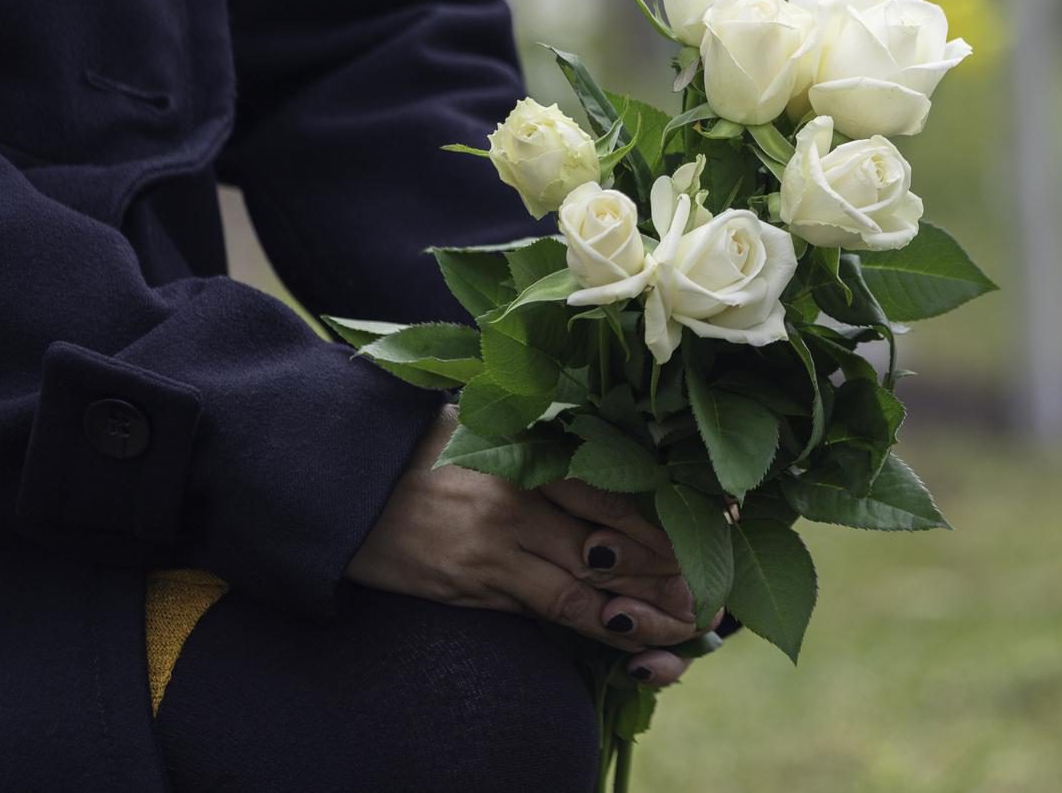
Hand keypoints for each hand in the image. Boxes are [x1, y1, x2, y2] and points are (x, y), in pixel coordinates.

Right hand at [347, 408, 697, 684]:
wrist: (337, 479)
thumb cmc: (419, 445)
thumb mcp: (489, 426)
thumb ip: (547, 445)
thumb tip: (616, 461)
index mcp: (531, 449)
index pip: (620, 483)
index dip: (674, 508)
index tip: (724, 520)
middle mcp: (521, 498)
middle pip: (617, 538)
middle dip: (675, 569)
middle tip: (721, 590)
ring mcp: (495, 546)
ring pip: (590, 584)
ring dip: (646, 609)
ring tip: (692, 625)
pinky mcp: (471, 584)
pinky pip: (548, 611)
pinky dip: (597, 626)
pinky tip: (632, 636)